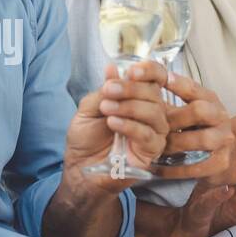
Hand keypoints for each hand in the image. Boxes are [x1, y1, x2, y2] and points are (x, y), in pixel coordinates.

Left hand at [64, 60, 168, 193]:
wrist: (79, 168)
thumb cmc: (86, 139)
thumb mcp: (89, 109)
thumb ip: (104, 91)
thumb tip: (113, 68)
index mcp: (138, 99)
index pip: (155, 79)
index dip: (149, 71)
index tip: (131, 70)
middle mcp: (150, 114)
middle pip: (155, 94)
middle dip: (131, 89)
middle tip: (108, 90)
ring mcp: (153, 133)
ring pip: (155, 113)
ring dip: (129, 106)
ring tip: (106, 108)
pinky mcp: (151, 153)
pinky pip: (150, 136)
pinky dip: (131, 126)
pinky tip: (113, 123)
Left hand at [153, 74, 235, 182]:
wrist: (221, 152)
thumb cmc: (192, 126)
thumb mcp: (180, 107)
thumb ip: (160, 96)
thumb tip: (132, 80)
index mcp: (209, 99)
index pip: (191, 87)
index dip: (173, 84)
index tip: (155, 83)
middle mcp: (219, 117)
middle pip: (199, 111)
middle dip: (172, 117)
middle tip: (151, 124)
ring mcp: (222, 140)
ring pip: (201, 139)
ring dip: (174, 143)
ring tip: (155, 147)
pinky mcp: (220, 163)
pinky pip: (195, 166)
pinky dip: (172, 167)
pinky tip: (155, 165)